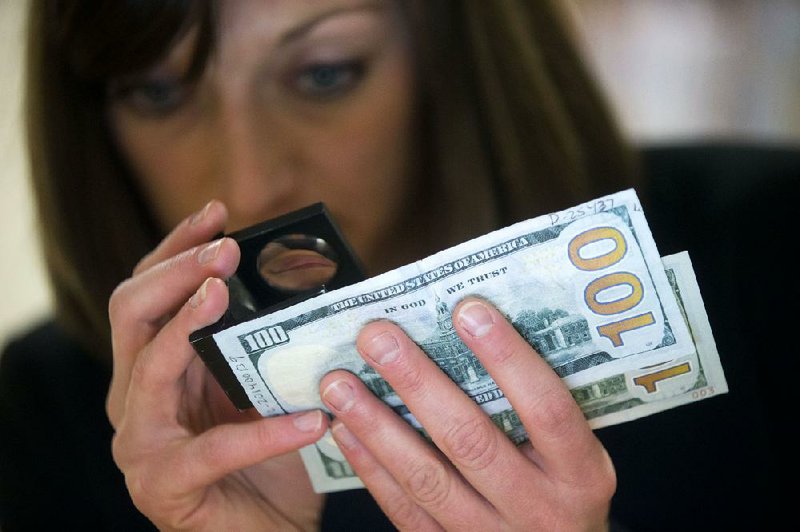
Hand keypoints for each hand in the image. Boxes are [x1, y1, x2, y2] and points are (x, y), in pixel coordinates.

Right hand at [106, 201, 328, 530]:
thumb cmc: (270, 458)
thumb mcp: (265, 386)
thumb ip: (265, 342)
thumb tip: (309, 281)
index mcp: (158, 367)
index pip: (150, 293)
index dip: (176, 248)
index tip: (217, 212)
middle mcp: (136, 398)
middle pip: (133, 314)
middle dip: (177, 272)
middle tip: (224, 250)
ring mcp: (142, 444)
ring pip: (148, 368)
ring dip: (187, 326)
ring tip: (226, 295)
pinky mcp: (164, 486)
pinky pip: (211, 450)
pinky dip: (265, 433)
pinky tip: (311, 420)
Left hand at [320, 297, 615, 530]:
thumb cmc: (563, 489)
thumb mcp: (576, 455)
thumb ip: (540, 406)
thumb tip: (475, 325)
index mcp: (581, 474)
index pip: (546, 408)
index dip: (507, 357)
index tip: (466, 309)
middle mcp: (539, 509)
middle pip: (471, 440)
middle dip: (418, 382)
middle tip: (377, 336)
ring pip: (426, 478)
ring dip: (376, 425)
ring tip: (339, 383)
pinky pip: (404, 510)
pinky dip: (370, 467)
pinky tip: (344, 430)